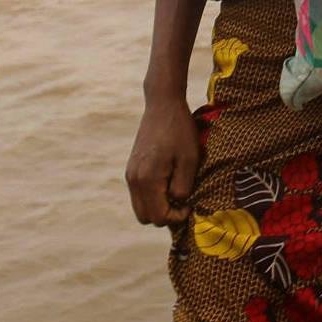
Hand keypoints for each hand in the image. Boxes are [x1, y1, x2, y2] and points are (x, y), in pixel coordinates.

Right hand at [125, 94, 202, 226]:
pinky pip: (139, 194)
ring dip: (158, 206)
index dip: (176, 217)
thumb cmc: (180, 130)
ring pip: (141, 207)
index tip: (190, 204)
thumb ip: (183, 186)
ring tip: (177, 190)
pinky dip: (152, 196)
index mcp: (147, 179)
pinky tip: (168, 182)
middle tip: (183, 201)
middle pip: (145, 217)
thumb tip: (178, 203)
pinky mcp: (132, 168)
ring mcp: (130, 174)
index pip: (158, 216)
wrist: (163, 105)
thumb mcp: (190, 159)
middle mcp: (134, 180)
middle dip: (165, 215)